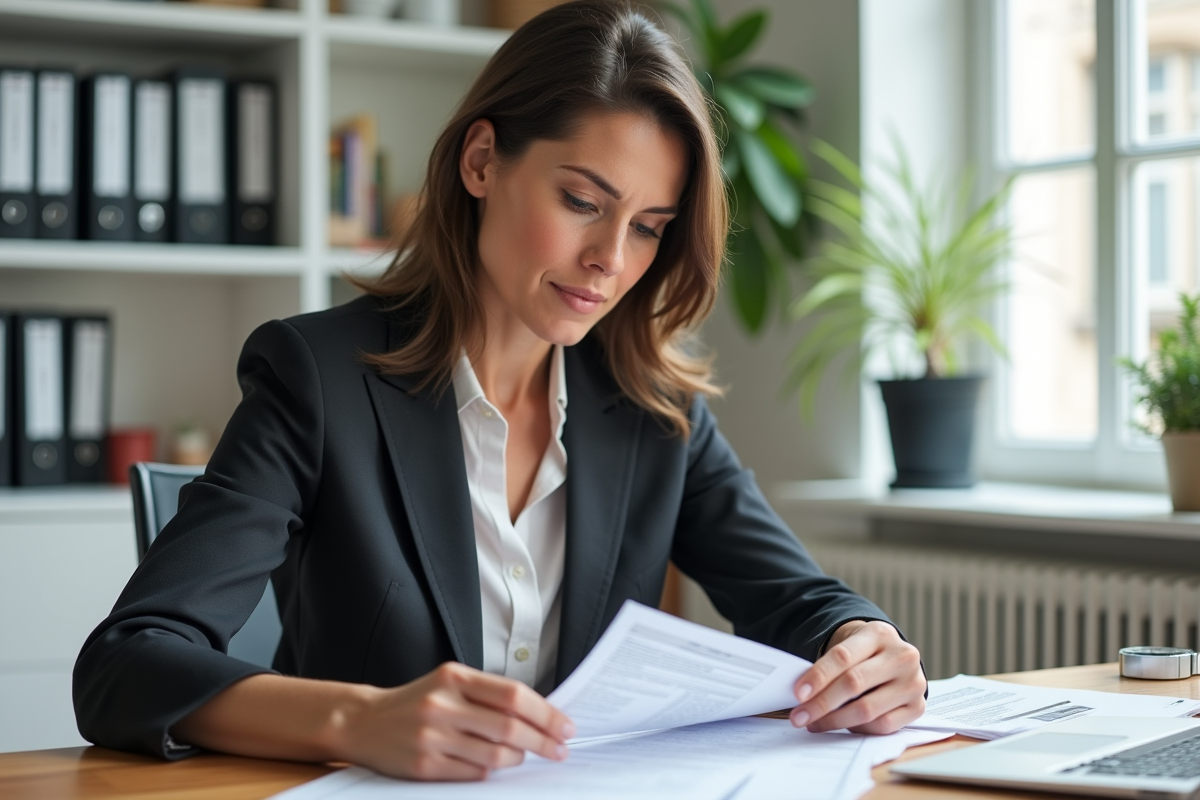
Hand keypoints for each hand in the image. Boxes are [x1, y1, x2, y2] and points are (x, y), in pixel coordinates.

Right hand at [338, 662, 575, 780]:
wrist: (363, 721)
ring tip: (524, 756)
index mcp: (454, 678)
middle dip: (544, 741)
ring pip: (495, 755)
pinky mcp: (424, 765)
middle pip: (510, 728)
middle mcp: (443, 705)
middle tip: (560, 749)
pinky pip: (474, 773)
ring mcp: (432, 737)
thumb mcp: (450, 683)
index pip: (514, 695)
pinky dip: (490, 771)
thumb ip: (488, 694)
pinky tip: (493, 765)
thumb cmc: (417, 701)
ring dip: (518, 758)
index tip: (566, 726)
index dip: (546, 713)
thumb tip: (540, 714)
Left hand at [789, 620, 924, 733]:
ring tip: (815, 723)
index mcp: (879, 633)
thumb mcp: (848, 646)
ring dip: (835, 720)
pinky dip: (858, 729)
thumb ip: (828, 666)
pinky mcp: (918, 707)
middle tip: (799, 716)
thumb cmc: (863, 653)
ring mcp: (914, 682)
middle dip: (821, 703)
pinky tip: (843, 725)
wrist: (892, 656)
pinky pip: (882, 726)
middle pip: (854, 683)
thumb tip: (802, 696)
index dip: (818, 676)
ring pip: (867, 710)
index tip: (798, 693)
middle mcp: (902, 656)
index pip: (843, 656)